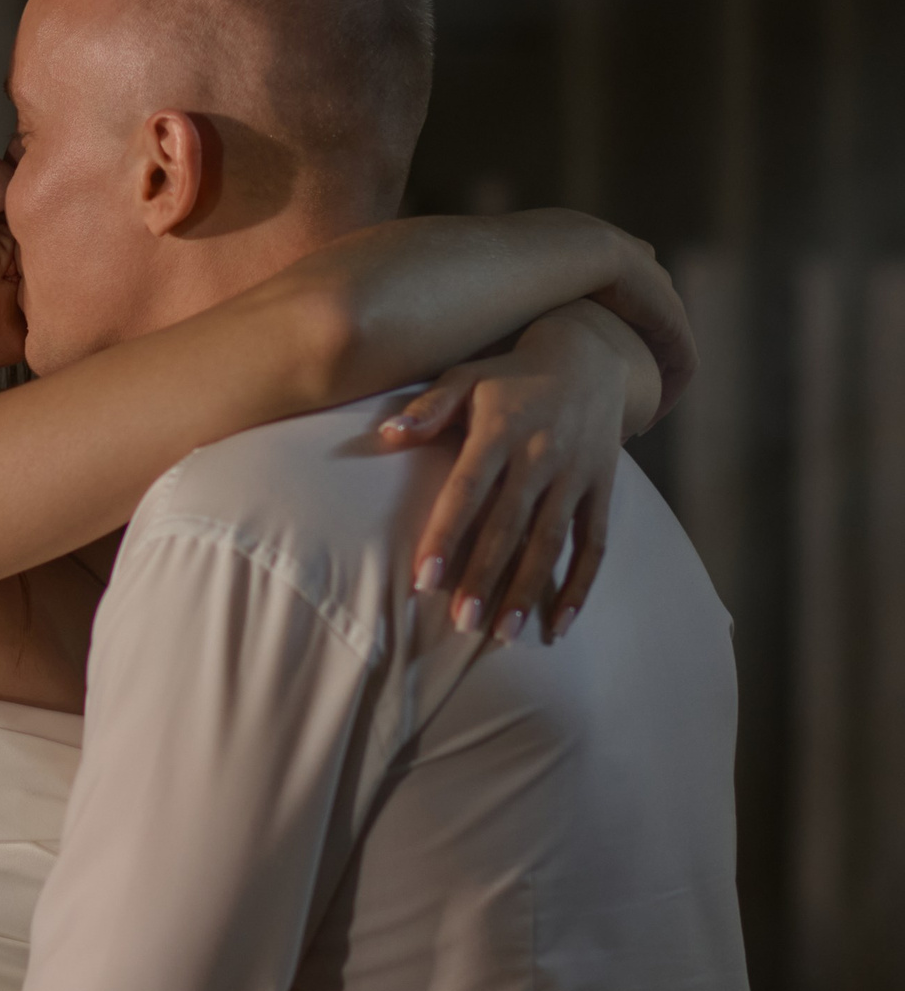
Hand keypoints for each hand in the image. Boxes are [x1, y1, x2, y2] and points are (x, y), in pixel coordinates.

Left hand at [380, 304, 634, 640]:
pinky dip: (581, 585)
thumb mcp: (466, 378)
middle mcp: (541, 453)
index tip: (423, 579)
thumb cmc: (510, 376)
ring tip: (504, 634)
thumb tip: (388, 436)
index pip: (467, 489)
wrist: (590, 356)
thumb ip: (428, 409)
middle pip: (510, 524)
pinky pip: (595, 543)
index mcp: (501, 428)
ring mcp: (576, 474)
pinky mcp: (603, 488)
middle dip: (485, 575)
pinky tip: (560, 625)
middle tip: (461, 623)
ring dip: (529, 590)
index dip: (445, 534)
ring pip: (552, 541)